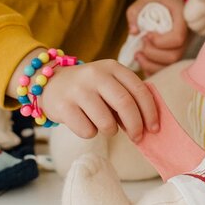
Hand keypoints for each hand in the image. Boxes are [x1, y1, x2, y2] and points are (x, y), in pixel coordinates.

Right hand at [41, 60, 159, 142]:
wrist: (50, 83)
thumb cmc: (89, 88)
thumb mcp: (108, 83)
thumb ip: (127, 96)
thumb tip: (148, 124)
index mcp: (112, 67)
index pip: (139, 89)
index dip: (150, 111)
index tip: (154, 128)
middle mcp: (95, 74)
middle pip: (125, 104)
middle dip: (136, 125)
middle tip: (137, 137)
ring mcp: (78, 90)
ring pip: (106, 122)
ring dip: (110, 131)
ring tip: (105, 126)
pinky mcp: (64, 107)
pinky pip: (87, 130)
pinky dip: (91, 132)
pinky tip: (85, 122)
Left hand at [126, 0, 187, 74]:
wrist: (170, 0)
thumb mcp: (145, 0)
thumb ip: (135, 12)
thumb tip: (133, 31)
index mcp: (182, 19)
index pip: (178, 37)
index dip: (160, 41)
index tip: (147, 35)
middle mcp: (186, 35)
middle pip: (174, 55)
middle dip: (152, 54)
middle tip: (140, 44)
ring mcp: (182, 47)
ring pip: (170, 65)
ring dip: (150, 64)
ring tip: (137, 54)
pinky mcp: (175, 54)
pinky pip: (166, 70)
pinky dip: (152, 70)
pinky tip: (142, 61)